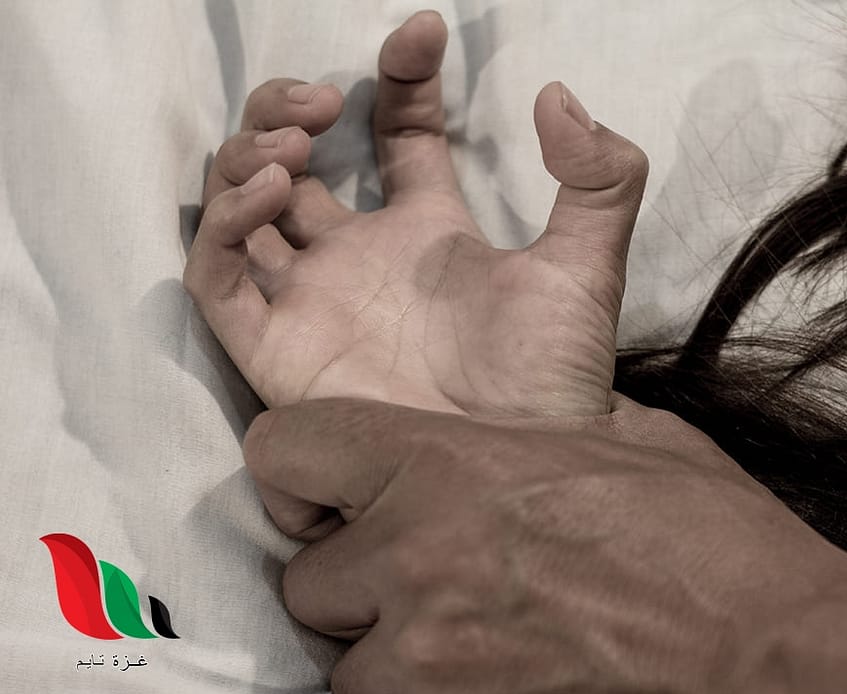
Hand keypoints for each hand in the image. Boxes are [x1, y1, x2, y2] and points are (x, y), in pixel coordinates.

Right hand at [185, 11, 647, 415]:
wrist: (519, 466)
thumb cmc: (553, 378)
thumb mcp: (588, 266)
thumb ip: (599, 179)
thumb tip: (561, 96)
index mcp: (430, 229)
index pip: (397, 133)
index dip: (401, 79)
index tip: (420, 35)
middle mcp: (360, 256)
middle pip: (292, 159)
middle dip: (287, 110)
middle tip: (321, 100)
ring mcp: (313, 299)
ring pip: (240, 209)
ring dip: (247, 157)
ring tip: (294, 148)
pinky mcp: (275, 348)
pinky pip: (216, 278)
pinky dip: (224, 227)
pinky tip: (272, 192)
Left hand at [243, 396, 846, 693]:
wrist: (769, 657)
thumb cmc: (715, 544)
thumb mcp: (631, 440)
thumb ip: (543, 426)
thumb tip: (522, 420)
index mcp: (447, 464)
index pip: (286, 450)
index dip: (303, 472)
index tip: (335, 494)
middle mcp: (414, 557)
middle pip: (306, 579)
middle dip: (358, 585)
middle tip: (431, 583)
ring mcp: (426, 658)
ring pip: (345, 669)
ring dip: (393, 659)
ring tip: (474, 648)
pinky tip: (495, 687)